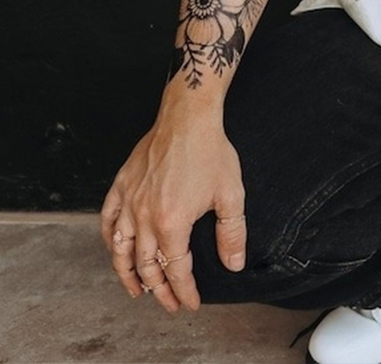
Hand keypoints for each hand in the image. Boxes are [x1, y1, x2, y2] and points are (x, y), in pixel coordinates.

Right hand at [99, 107, 245, 313]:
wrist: (188, 116)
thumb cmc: (211, 151)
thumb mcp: (231, 194)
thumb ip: (232, 233)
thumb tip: (233, 264)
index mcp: (172, 222)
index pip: (176, 269)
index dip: (184, 291)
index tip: (191, 303)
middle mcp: (144, 217)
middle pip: (147, 266)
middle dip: (158, 290)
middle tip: (169, 303)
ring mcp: (129, 202)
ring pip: (121, 251)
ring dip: (128, 275)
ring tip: (137, 291)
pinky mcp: (120, 187)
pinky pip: (108, 222)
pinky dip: (110, 242)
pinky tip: (117, 250)